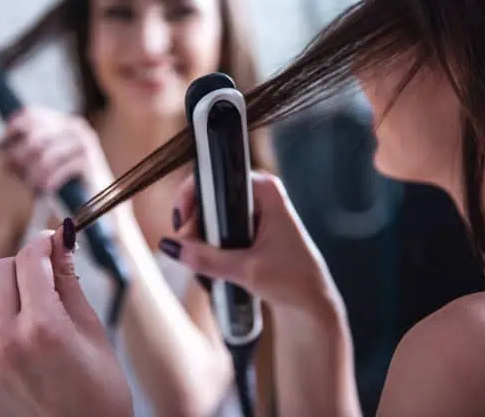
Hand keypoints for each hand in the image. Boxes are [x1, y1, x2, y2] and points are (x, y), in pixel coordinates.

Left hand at [0, 107, 113, 194]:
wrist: (98, 201)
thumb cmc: (65, 180)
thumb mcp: (43, 160)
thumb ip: (26, 148)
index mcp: (64, 122)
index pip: (32, 115)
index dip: (13, 130)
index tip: (2, 147)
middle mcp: (76, 127)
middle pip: (35, 136)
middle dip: (21, 156)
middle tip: (16, 171)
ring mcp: (84, 143)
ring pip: (45, 157)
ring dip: (34, 174)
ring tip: (32, 185)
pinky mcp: (90, 162)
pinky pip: (58, 171)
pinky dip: (49, 182)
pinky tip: (46, 189)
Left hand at [0, 221, 132, 416]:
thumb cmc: (100, 390)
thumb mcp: (92, 328)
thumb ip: (69, 280)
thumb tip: (61, 240)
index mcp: (43, 328)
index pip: (30, 260)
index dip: (44, 243)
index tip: (53, 241)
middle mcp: (7, 344)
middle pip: (1, 269)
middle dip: (26, 265)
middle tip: (47, 275)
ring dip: (3, 290)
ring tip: (28, 306)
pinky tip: (19, 339)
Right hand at [160, 171, 340, 311]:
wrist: (312, 305)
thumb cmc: (293, 282)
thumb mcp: (247, 270)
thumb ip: (207, 259)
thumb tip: (172, 247)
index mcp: (265, 190)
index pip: (217, 179)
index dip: (192, 196)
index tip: (181, 223)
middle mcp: (259, 195)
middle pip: (210, 198)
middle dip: (195, 224)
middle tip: (190, 249)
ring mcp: (255, 213)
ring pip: (212, 217)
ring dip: (201, 240)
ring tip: (203, 264)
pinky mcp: (251, 231)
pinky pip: (219, 231)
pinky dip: (210, 248)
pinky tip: (213, 268)